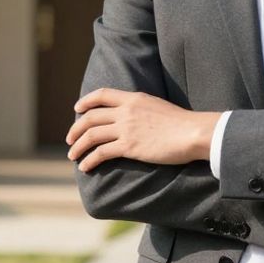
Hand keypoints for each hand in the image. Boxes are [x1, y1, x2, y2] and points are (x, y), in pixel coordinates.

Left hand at [66, 88, 221, 172]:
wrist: (193, 133)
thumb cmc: (182, 123)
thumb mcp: (157, 106)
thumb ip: (141, 109)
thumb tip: (134, 117)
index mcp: (133, 98)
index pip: (102, 94)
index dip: (86, 101)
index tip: (77, 108)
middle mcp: (126, 111)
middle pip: (90, 117)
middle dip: (76, 129)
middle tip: (70, 139)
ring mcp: (126, 129)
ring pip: (91, 135)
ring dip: (78, 146)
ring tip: (73, 156)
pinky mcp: (129, 147)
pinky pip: (101, 153)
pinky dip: (89, 160)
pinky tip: (86, 167)